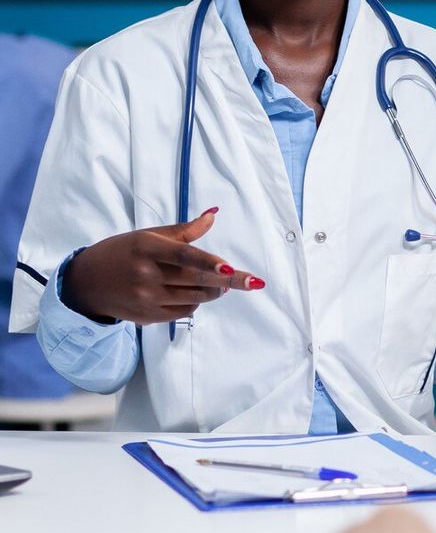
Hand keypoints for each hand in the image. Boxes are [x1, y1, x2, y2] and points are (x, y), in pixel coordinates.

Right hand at [61, 209, 264, 324]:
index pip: (184, 256)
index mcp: (147, 248)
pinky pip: (185, 311)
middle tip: (251, 281)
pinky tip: (194, 292)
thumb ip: (183, 231)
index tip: (231, 269)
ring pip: (195, 297)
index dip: (209, 263)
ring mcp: (146, 299)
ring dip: (214, 290)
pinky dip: (196, 301)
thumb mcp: (148, 236)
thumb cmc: (122, 253)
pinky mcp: (148, 318)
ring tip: (220, 282)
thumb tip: (213, 215)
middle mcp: (146, 275)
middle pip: (196, 280)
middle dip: (228, 282)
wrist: (87, 284)